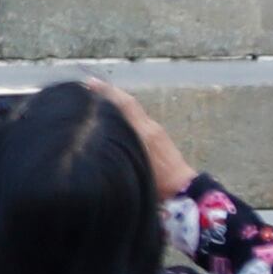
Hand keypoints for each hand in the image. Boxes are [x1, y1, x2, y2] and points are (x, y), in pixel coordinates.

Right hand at [94, 79, 194, 199]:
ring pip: (133, 112)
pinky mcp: (158, 138)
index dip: (107, 92)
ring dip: (116, 104)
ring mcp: (156, 131)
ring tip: (97, 102)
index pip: (125, 104)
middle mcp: (150, 126)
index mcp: (144, 131)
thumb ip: (123, 144)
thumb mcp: (136, 167)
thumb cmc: (159, 183)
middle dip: (109, 94)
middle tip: (88, 88)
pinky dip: (124, 115)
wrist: (184, 190)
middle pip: (128, 104)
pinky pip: (138, 119)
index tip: (89, 83)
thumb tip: (105, 130)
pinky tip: (115, 120)